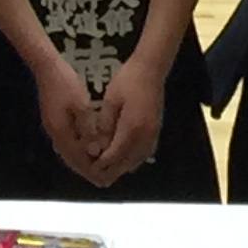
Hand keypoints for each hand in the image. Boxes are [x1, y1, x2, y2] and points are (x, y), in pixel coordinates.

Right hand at [31, 52, 108, 184]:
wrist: (47, 67)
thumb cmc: (65, 84)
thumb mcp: (82, 106)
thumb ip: (88, 130)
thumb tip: (94, 151)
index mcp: (61, 131)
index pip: (76, 159)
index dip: (90, 171)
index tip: (103, 181)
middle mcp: (55, 133)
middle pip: (70, 158)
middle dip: (86, 170)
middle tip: (102, 179)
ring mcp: (52, 126)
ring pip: (67, 151)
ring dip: (81, 161)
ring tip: (96, 168)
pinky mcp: (53, 120)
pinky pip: (66, 143)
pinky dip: (76, 151)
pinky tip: (86, 149)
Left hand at [89, 52, 167, 185]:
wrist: (151, 71)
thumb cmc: (127, 81)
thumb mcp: (110, 101)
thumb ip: (105, 125)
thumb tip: (99, 144)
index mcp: (131, 127)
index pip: (115, 154)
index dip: (103, 164)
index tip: (91, 169)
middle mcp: (144, 135)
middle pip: (128, 162)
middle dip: (112, 171)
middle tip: (98, 176)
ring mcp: (152, 134)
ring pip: (137, 160)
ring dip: (123, 167)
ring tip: (107, 170)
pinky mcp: (155, 131)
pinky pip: (144, 153)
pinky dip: (133, 159)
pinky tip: (123, 159)